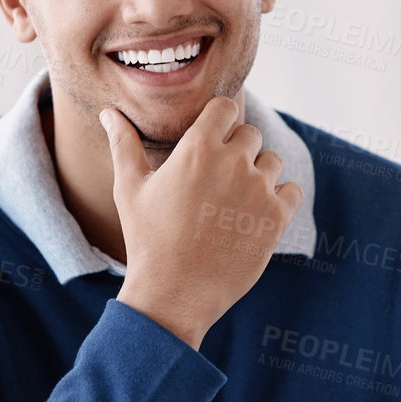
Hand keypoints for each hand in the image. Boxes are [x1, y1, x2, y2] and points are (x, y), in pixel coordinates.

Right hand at [104, 97, 303, 349]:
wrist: (174, 294)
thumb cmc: (148, 241)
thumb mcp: (130, 190)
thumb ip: (124, 145)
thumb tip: (108, 113)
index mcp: (197, 148)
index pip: (225, 107)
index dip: (220, 120)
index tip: (213, 138)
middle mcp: (233, 162)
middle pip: (250, 135)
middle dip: (237, 150)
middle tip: (218, 180)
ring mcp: (258, 189)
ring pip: (272, 161)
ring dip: (259, 173)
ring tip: (235, 200)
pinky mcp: (276, 217)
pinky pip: (292, 190)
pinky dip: (280, 198)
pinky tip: (257, 213)